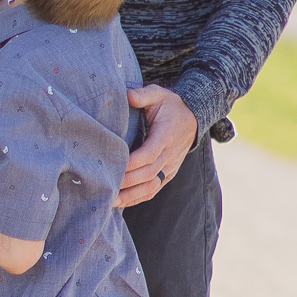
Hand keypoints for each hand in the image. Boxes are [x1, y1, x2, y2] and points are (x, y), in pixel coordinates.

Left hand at [119, 85, 198, 207]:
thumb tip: (127, 95)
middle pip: (147, 174)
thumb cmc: (170, 105)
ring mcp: (170, 166)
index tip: (112, 167)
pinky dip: (138, 198)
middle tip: (103, 186)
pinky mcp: (168, 173)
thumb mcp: (158, 94)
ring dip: (131, 196)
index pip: (149, 154)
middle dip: (126, 182)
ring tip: (109, 201)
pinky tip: (120, 202)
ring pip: (151, 186)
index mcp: (165, 136)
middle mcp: (170, 155)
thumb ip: (143, 94)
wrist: (192, 117)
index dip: (131, 163)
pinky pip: (154, 189)